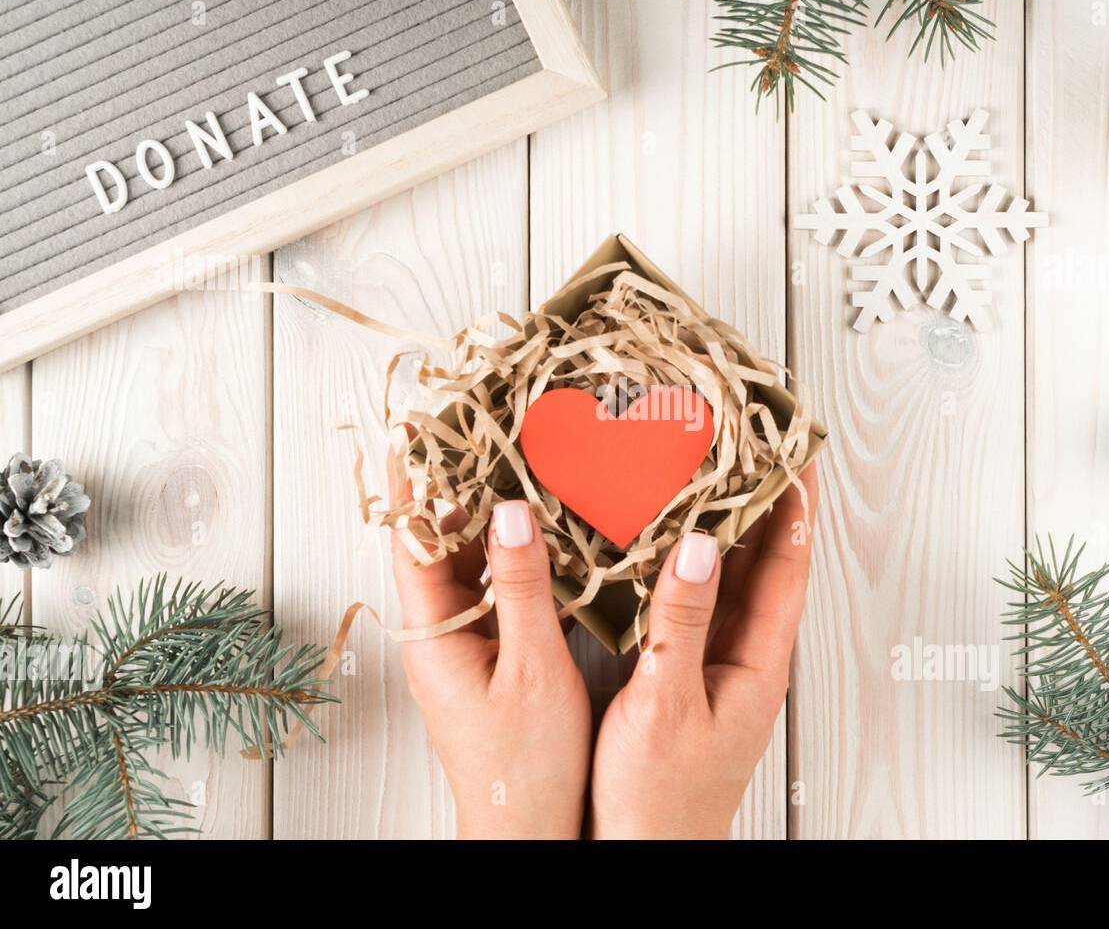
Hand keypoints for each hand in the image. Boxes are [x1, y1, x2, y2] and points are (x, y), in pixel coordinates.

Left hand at [388, 452, 590, 838]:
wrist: (529, 830)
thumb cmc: (524, 766)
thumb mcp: (532, 668)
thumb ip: (522, 587)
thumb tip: (512, 512)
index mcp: (433, 636)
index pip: (410, 541)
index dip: (408, 484)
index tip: (408, 429)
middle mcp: (441, 635)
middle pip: (440, 544)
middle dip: (458, 487)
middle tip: (479, 429)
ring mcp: (466, 645)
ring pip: (473, 566)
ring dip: (493, 520)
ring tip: (518, 464)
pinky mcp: (493, 658)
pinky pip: (500, 592)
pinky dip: (520, 559)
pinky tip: (550, 533)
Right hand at [590, 464, 819, 838]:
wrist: (644, 853)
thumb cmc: (661, 796)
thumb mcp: (667, 702)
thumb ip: (683, 621)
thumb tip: (702, 544)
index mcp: (757, 661)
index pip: (788, 565)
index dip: (795, 505)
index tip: (796, 449)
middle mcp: (746, 656)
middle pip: (765, 564)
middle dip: (761, 501)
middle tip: (747, 444)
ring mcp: (718, 664)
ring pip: (731, 580)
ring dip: (724, 527)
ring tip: (709, 472)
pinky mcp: (687, 673)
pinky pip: (697, 601)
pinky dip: (688, 562)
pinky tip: (665, 542)